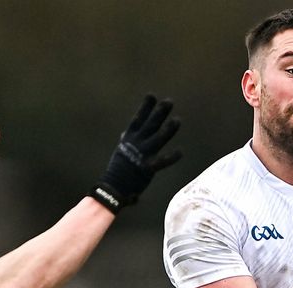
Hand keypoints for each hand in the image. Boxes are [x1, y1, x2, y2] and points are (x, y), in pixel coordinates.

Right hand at [89, 94, 180, 212]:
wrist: (113, 187)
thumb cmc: (118, 170)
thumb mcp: (121, 151)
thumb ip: (126, 140)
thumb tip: (125, 133)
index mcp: (129, 139)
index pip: (138, 119)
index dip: (145, 108)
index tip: (152, 96)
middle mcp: (136, 144)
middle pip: (150, 125)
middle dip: (159, 113)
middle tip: (169, 101)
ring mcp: (142, 155)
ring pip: (157, 139)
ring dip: (168, 130)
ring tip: (178, 120)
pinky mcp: (147, 167)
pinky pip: (162, 161)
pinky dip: (171, 157)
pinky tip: (180, 152)